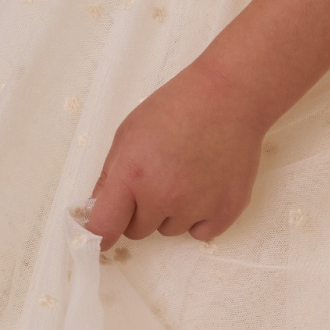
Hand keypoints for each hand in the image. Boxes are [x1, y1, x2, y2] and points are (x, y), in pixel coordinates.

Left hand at [86, 59, 267, 247]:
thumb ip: (110, 175)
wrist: (230, 94)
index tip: (101, 235)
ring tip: (188, 172)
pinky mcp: (226, 211)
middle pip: (137, 230)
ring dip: (172, 211)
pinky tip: (207, 185)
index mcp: (132, 174)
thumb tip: (99, 209)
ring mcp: (197, 207)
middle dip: (141, 210)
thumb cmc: (176, 106)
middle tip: (159, 176)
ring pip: (170, 229)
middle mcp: (163, 196)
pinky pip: (201, 232)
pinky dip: (201, 216)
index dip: (99, 234)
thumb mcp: (129, 130)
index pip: (103, 228)